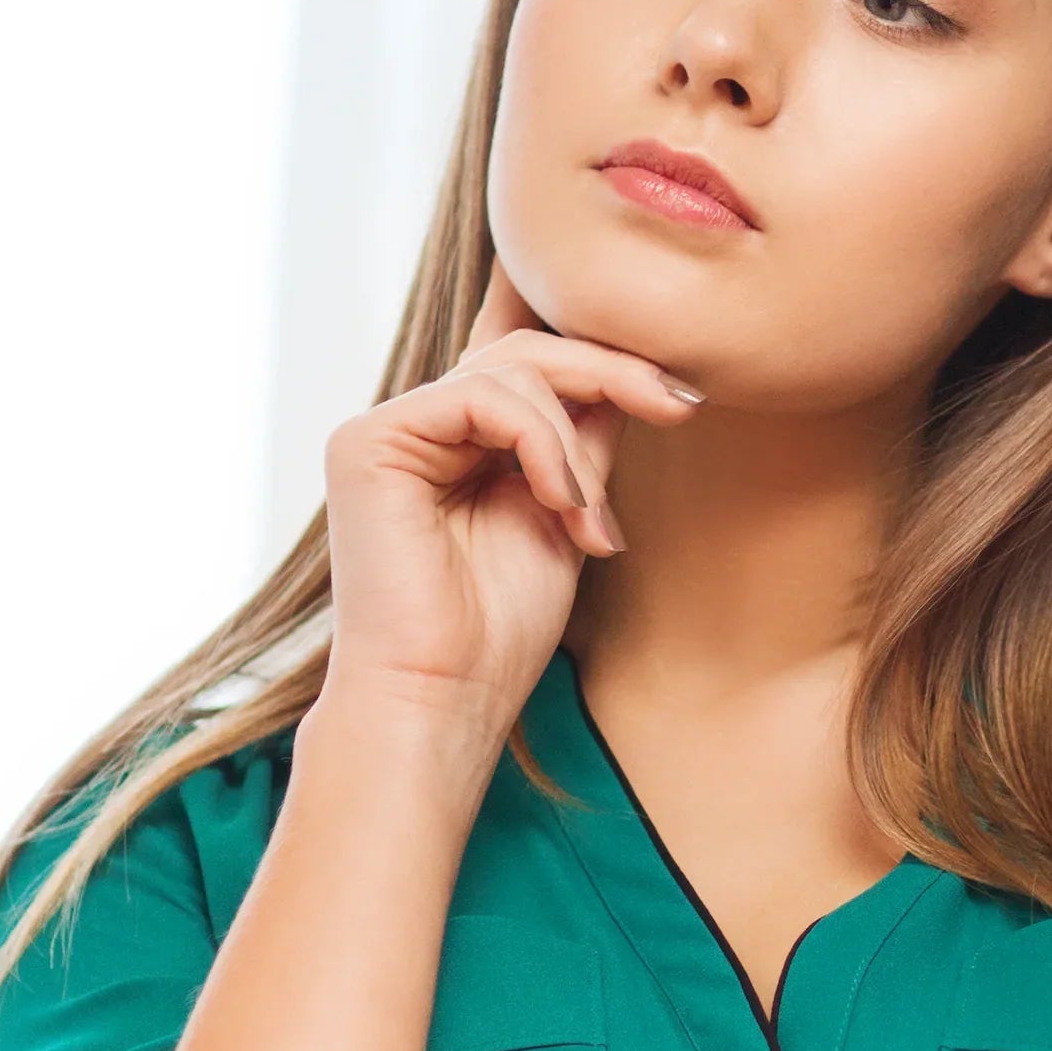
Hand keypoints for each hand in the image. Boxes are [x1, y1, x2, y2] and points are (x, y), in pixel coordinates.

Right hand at [315, 271, 702, 748]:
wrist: (445, 699)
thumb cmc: (500, 632)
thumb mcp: (568, 514)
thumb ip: (584, 444)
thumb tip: (638, 376)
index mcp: (454, 444)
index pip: (532, 366)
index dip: (607, 365)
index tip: (683, 400)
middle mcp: (415, 428)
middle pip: (525, 352)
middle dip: (611, 374)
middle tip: (679, 407)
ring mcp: (386, 431)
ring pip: (513, 370)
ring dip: (575, 445)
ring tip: (590, 523)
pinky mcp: (367, 442)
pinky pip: (483, 397)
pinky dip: (542, 443)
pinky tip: (562, 504)